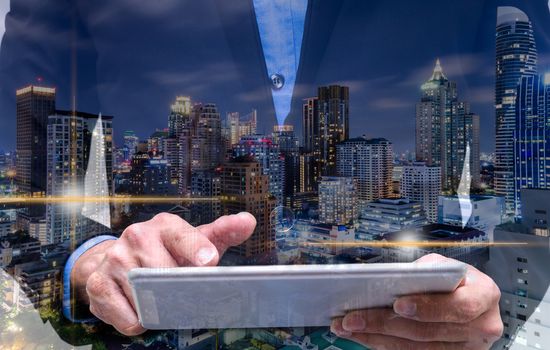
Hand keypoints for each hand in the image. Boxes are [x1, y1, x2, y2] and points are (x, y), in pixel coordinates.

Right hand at [71, 212, 256, 335]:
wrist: (112, 258)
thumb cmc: (164, 251)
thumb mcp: (194, 240)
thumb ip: (223, 233)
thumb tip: (248, 222)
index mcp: (164, 225)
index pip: (184, 236)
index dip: (198, 250)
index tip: (208, 262)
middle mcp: (137, 236)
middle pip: (167, 275)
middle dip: (181, 292)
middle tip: (185, 296)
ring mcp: (115, 260)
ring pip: (149, 300)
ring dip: (160, 308)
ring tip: (160, 298)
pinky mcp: (99, 285)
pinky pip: (130, 319)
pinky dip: (140, 321)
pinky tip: (140, 306)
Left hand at [330, 254, 502, 349]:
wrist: (470, 296)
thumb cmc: (454, 278)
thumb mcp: (443, 265)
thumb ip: (424, 272)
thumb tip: (388, 281)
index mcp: (484, 296)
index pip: (458, 306)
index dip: (428, 307)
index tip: (397, 303)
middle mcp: (480, 327)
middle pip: (427, 332)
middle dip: (384, 323)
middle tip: (352, 317)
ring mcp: (466, 348)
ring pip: (416, 348)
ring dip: (376, 338)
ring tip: (348, 327)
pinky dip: (383, 344)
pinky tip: (363, 336)